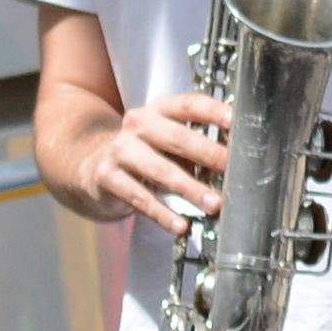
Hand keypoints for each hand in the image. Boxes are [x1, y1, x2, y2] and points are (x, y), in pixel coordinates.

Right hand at [98, 87, 229, 232]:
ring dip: (190, 188)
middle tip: (232, 169)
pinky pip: (140, 197)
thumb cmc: (147, 153)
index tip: (236, 121)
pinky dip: (163, 213)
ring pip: (160, 170)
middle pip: (177, 138)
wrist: (92, 166)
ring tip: (214, 204)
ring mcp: (120, 150)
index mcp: (159, 110)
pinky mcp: (107, 176)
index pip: (189, 105)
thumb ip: (197, 146)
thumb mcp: (168, 141)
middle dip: (208, 154)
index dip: (213, 111)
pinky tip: (181, 225)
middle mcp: (138, 125)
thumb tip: (239, 164)